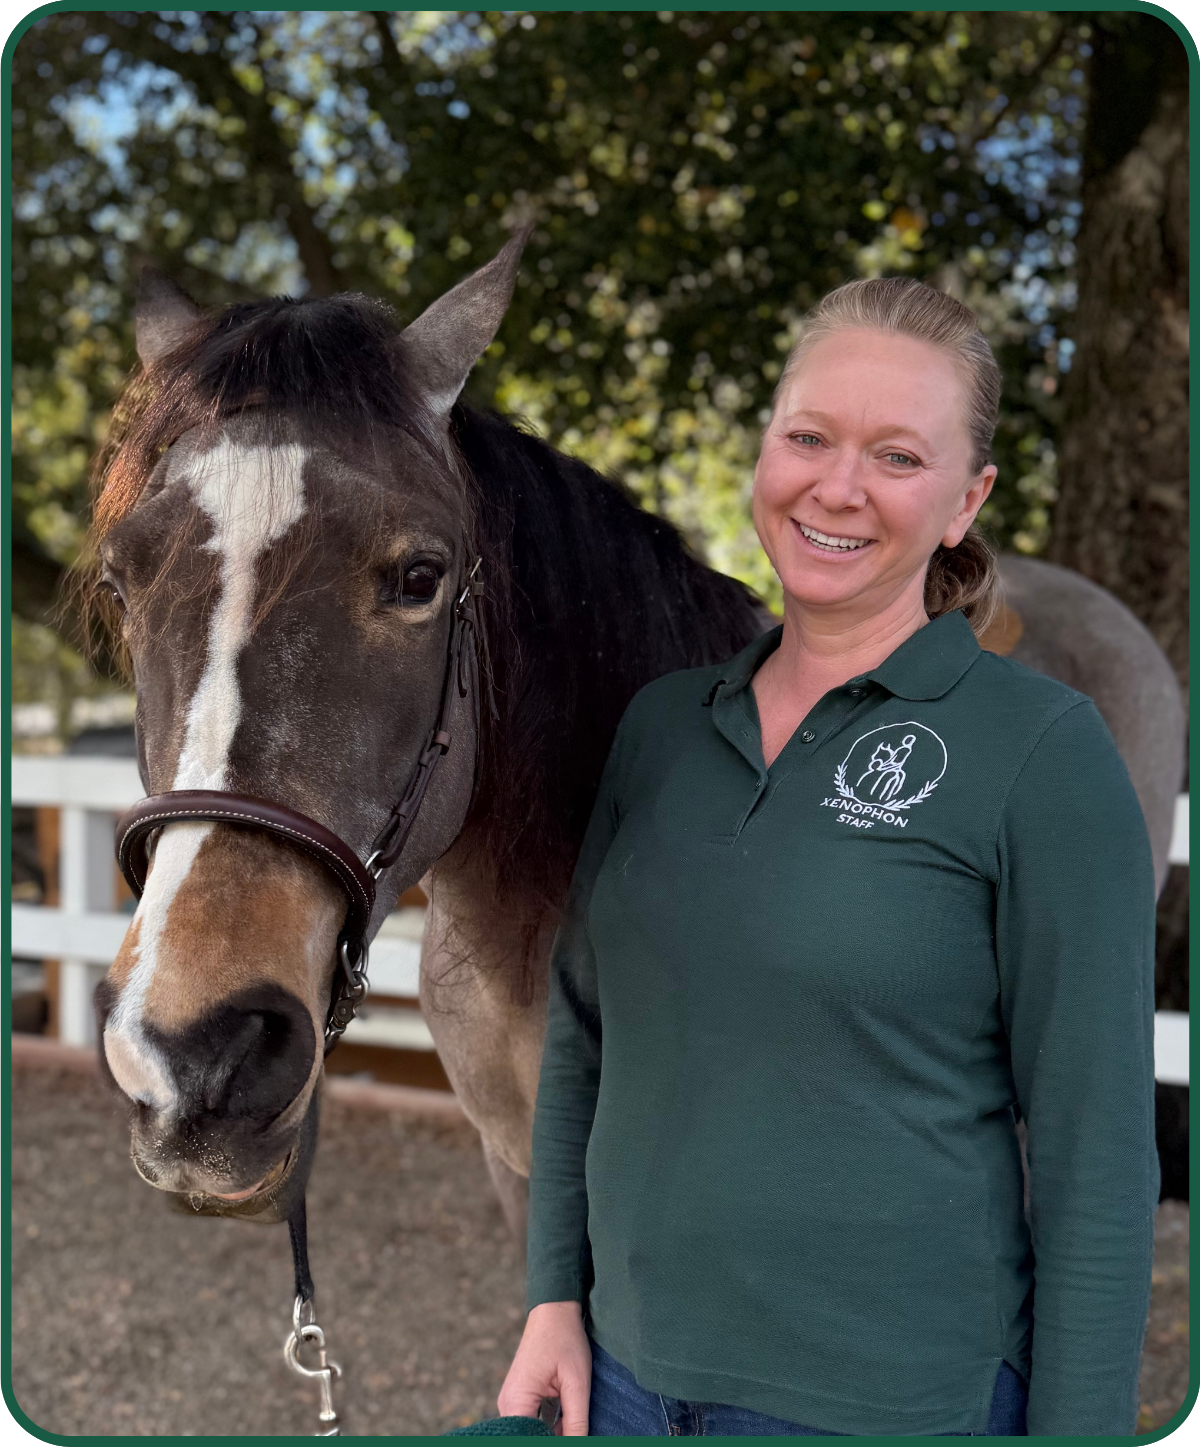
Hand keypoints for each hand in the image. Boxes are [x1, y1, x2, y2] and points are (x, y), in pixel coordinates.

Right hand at [498, 1300, 590, 1435]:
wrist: (554, 1310)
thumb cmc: (565, 1339)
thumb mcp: (577, 1382)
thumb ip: (576, 1421)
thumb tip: (579, 1446)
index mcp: (516, 1402)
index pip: (527, 1440)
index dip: (551, 1443)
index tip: (572, 1434)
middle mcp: (508, 1405)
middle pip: (528, 1437)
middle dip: (555, 1436)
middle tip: (574, 1423)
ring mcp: (512, 1401)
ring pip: (532, 1432)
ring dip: (554, 1432)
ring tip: (569, 1407)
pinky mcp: (520, 1397)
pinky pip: (534, 1421)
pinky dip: (552, 1424)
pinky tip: (567, 1414)